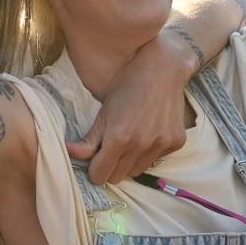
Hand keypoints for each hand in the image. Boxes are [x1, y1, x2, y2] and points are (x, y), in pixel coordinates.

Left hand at [66, 29, 200, 183]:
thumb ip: (89, 138)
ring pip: (137, 171)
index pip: (101, 175)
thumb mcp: (104, 111)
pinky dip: (148, 152)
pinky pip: (155, 160)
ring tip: (130, 138)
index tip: (95, 159)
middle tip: (111, 147)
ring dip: (130, 161)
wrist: (162, 68)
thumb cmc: (126, 85)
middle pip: (118, 176)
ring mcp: (161, 145)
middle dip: (111, 166)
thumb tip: (69, 153)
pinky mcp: (176, 143)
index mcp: (119, 138)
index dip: (94, 169)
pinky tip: (147, 131)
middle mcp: (141, 145)